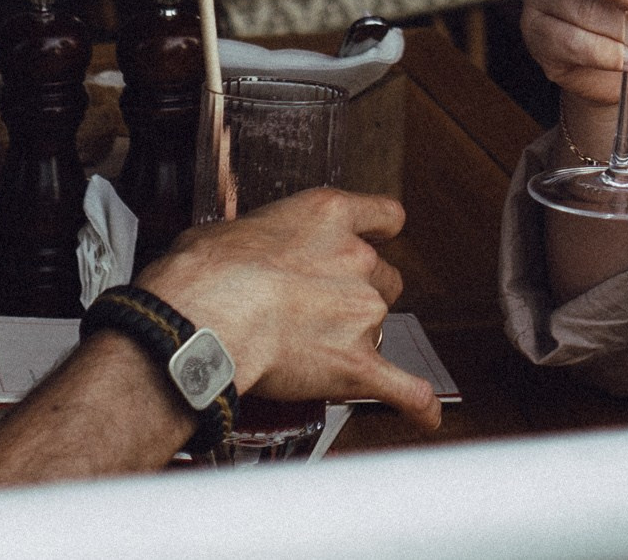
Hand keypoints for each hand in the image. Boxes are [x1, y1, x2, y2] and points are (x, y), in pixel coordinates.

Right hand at [138, 187, 440, 428]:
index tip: (379, 238)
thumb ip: (258, 239)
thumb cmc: (206, 273)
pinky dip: (414, 403)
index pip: (382, 215)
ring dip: (357, 338)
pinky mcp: (357, 363)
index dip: (380, 231)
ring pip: (381, 326)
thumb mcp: (232, 229)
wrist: (207, 317)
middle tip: (322, 309)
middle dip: (360, 294)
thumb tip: (241, 254)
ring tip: (314, 351)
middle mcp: (355, 260)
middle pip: (385, 277)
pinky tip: (422, 412)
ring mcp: (362, 312)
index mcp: (327, 217)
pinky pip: (402, 387)